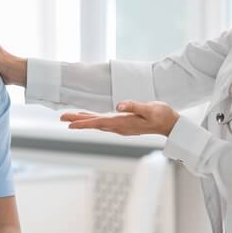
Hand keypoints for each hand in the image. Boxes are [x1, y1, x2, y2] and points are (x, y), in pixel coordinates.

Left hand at [61, 100, 179, 136]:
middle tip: (62, 118)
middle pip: (94, 124)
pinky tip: (87, 118)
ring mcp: (120, 127)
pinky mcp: (122, 124)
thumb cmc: (160, 115)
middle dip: (78, 121)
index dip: (84, 123)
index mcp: (123, 123)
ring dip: (83, 121)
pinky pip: (103, 123)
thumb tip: (118, 106)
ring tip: (69, 118)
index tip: (70, 125)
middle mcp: (119, 127)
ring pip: (97, 124)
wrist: (169, 124)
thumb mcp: (149, 108)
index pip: (99, 123)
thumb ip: (134, 106)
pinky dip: (92, 120)